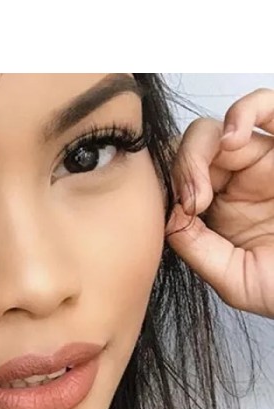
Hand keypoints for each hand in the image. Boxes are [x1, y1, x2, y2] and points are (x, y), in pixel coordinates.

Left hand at [166, 88, 273, 318]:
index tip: (177, 216)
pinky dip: (244, 110)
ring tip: (205, 183)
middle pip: (190, 153)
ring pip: (217, 130)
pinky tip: (231, 139)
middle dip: (180, 172)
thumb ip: (195, 248)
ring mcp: (263, 161)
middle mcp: (237, 182)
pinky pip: (268, 107)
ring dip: (199, 148)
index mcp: (218, 213)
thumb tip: (167, 217)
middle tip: (192, 203)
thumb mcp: (232, 278)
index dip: (167, 191)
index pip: (177, 183)